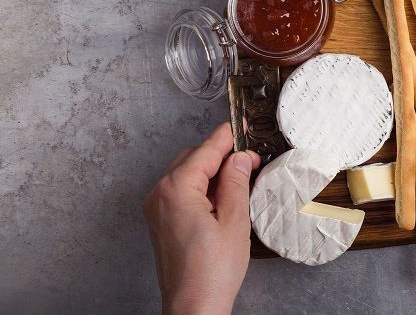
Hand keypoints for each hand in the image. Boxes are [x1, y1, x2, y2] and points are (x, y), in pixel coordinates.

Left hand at [143, 123, 259, 314]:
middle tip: (250, 160)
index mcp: (176, 189)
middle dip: (221, 155)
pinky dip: (202, 187)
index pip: (205, 151)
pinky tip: (223, 197)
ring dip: (212, 171)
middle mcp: (160, 195)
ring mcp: (157, 209)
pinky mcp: (161, 222)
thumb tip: (239, 158)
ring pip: (186, 174)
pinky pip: (181, 192)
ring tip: (240, 180)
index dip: (228, 137)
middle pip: (193, 159)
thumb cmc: (212, 271)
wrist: (193, 307)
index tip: (242, 126)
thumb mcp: (234, 220)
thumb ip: (236, 182)